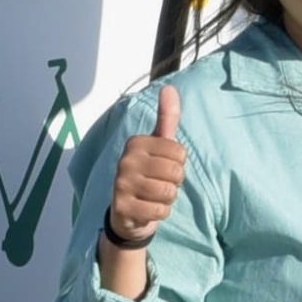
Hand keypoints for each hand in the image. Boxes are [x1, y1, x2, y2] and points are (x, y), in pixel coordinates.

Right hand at [107, 85, 184, 251]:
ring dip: (167, 199)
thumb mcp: (159, 146)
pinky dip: (160, 213)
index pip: (180, 153)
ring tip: (154, 197)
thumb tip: (169, 87)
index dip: (178, 165)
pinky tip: (148, 209)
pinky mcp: (123, 206)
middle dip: (174, 183)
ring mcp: (122, 184)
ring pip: (168, 192)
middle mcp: (126, 160)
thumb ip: (167, 118)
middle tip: (159, 185)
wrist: (127, 213)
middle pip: (176, 172)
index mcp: (136, 143)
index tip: (162, 168)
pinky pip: (159, 210)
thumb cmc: (148, 175)